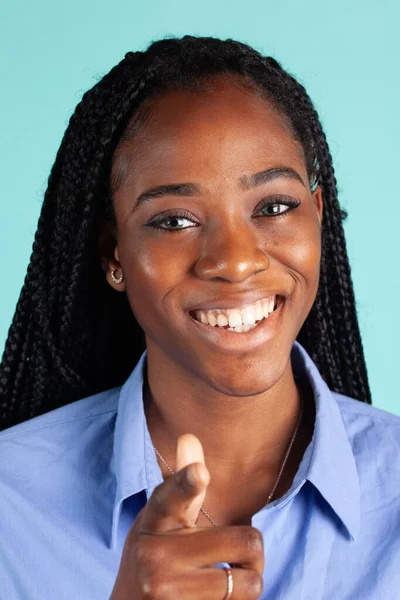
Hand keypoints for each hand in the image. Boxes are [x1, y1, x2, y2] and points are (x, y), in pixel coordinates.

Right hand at [110, 433, 263, 598]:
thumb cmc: (153, 556)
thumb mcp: (161, 520)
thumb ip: (182, 485)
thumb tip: (190, 436)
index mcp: (153, 519)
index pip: (171, 496)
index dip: (187, 483)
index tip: (199, 472)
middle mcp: (154, 552)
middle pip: (244, 541)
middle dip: (252, 552)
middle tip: (239, 557)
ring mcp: (166, 588)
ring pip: (248, 581)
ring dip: (249, 581)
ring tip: (228, 580)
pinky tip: (214, 598)